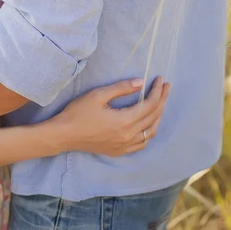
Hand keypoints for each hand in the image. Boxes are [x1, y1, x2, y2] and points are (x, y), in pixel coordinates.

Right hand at [54, 77, 169, 156]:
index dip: (157, 91)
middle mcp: (128, 136)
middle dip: (162, 100)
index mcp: (124, 121)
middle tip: (166, 87)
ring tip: (160, 102)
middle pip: (154, 117)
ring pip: (151, 132)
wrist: (64, 134)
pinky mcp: (120, 151)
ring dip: (158, 116)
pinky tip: (149, 124)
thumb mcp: (98, 95)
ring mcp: (125, 146)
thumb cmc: (78, 112)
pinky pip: (142, 143)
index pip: (150, 105)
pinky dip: (150, 131)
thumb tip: (141, 82)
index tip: (160, 79)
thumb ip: (121, 88)